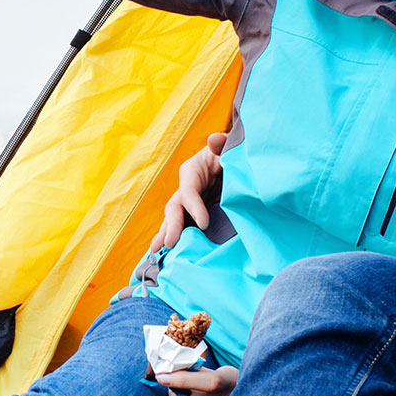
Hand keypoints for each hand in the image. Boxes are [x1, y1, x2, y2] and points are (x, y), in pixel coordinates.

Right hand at [151, 133, 231, 252]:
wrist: (238, 165)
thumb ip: (223, 144)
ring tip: (157, 253)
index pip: (188, 191)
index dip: (193, 207)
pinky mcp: (194, 215)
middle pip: (174, 208)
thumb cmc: (233, 154)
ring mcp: (188, 204)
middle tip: (170, 244)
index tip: (204, 224)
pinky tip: (166, 256)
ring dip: (165, 236)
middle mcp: (185, 189)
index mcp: (191, 172)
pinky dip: (174, 241)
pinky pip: (182, 228)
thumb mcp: (230, 147)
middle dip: (171, 226)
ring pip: (172, 221)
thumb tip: (214, 139)